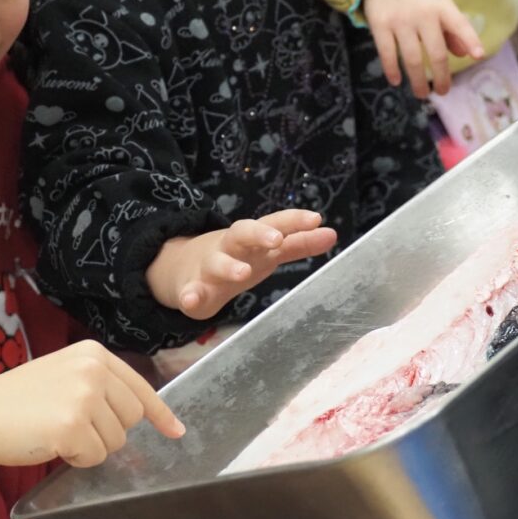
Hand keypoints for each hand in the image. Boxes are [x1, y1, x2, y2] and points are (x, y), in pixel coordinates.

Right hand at [0, 340, 184, 469]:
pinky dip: (77, 459)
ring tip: (56, 430)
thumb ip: (100, 386)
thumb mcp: (64, 375)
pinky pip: (95, 457)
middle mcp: (93, 369)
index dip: (160, 413)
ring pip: (116, 441)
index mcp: (93, 353)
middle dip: (108, 431)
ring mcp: (84, 396)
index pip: (140, 386)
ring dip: (91, 446)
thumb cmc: (18, 400)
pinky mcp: (73, 425)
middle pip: (132, 418)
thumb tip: (145, 416)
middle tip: (71, 424)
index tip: (176, 430)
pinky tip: (51, 442)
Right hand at [146, 209, 336, 320]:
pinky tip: (191, 300)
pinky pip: (189, 292)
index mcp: (251, 239)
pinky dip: (189, 295)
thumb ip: (298, 244)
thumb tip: (332, 233)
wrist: (186, 269)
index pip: (273, 223)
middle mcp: (230, 247)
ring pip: (216, 263)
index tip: (316, 218)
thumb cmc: (238, 258)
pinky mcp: (192, 290)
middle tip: (276, 240)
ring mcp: (209, 267)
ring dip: (228, 266)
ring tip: (242, 273)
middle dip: (258, 233)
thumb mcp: (267, 251)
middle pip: (242, 233)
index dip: (293, 220)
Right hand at [362, 0, 484, 97]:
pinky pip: (387, 53)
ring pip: (412, 58)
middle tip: (443, 92)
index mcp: (441, 6)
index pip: (460, 25)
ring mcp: (400, 21)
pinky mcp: (380, 25)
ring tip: (422, 94)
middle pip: (435, 52)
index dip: (471, 40)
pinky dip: (392, 70)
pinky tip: (396, 81)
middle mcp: (422, 14)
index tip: (478, 57)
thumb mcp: (439, 5)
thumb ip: (452, 29)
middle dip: (441, 76)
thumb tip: (464, 54)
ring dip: (418, 80)